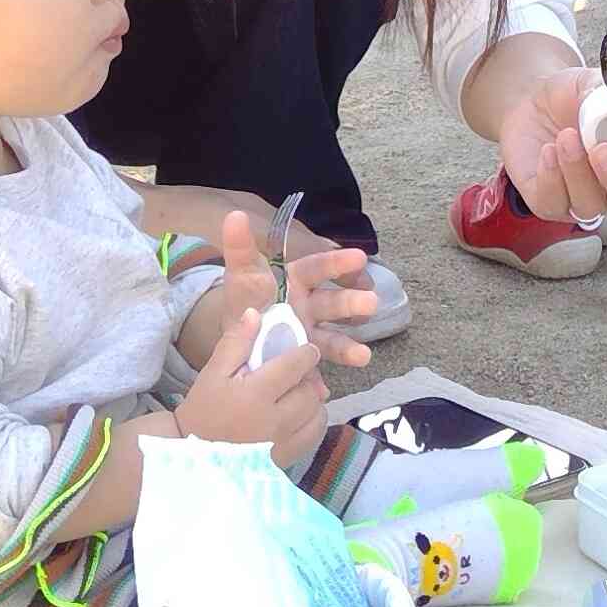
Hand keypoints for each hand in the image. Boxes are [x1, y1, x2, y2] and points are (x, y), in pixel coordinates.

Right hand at [174, 275, 331, 469]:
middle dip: (308, 379)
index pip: (296, 366)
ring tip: (298, 395)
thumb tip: (255, 313)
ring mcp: (282, 444)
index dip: (306, 354)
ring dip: (313, 401)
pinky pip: (313, 437)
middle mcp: (274, 421)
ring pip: (317, 415)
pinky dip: (312, 423)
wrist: (192, 455)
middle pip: (310, 392)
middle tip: (298, 375)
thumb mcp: (213, 373)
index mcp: (256, 394)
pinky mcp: (285, 460)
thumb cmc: (202, 411)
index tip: (306, 350)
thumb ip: (237, 342)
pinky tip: (299, 417)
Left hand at [180, 209, 379, 368]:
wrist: (236, 335)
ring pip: (333, 338)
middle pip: (334, 302)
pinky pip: (314, 369)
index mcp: (297, 280)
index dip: (337, 263)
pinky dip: (319, 381)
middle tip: (372, 303)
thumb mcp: (241, 274)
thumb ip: (239, 247)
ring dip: (349, 346)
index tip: (359, 257)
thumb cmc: (245, 299)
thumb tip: (235, 215)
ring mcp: (311, 333)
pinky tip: (322, 390)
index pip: (318, 268)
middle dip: (352, 302)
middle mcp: (310, 305)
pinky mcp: (304, 360)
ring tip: (364, 357)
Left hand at [498, 63, 606, 225]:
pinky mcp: (549, 202)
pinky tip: (547, 152)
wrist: (530, 104)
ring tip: (565, 137)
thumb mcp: (587, 85)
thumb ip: (603, 94)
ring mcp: (581, 199)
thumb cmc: (569, 99)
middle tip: (601, 150)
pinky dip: (550, 179)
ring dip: (577, 171)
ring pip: (588, 205)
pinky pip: (553, 204)